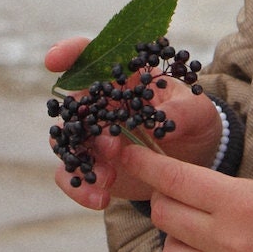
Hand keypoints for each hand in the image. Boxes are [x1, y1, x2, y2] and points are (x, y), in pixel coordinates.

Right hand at [43, 38, 222, 211]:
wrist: (195, 162)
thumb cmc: (194, 124)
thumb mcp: (198, 113)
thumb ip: (184, 112)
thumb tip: (163, 122)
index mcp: (122, 78)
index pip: (90, 56)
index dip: (69, 53)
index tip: (54, 60)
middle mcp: (100, 103)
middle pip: (72, 105)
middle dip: (83, 124)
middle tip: (112, 146)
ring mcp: (92, 135)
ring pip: (66, 142)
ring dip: (81, 160)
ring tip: (110, 178)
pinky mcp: (92, 164)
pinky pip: (70, 175)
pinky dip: (79, 188)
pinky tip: (101, 199)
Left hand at [128, 149, 252, 251]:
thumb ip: (231, 192)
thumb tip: (192, 190)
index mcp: (244, 204)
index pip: (175, 179)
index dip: (145, 162)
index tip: (126, 151)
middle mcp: (230, 245)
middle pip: (166, 216)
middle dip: (166, 199)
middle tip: (180, 194)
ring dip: (179, 239)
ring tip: (203, 232)